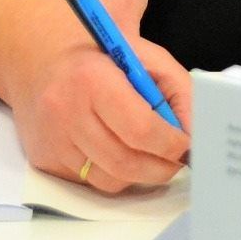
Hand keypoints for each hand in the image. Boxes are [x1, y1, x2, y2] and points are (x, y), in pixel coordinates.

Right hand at [10, 33, 190, 193]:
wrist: (46, 60)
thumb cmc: (104, 57)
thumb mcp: (145, 56)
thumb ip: (178, 89)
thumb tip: (196, 131)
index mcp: (92, 78)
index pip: (140, 128)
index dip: (170, 143)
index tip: (186, 144)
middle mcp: (65, 112)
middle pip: (125, 162)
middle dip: (160, 166)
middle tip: (176, 159)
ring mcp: (52, 140)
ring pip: (109, 180)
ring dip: (138, 174)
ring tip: (149, 154)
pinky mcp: (44, 160)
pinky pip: (90, 183)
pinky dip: (113, 174)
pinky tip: (117, 151)